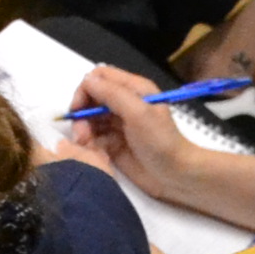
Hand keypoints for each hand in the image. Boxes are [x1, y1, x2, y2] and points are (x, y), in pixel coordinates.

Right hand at [64, 65, 213, 192]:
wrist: (176, 176)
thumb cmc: (160, 141)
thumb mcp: (138, 113)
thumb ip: (112, 94)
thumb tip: (87, 81)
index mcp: (133, 89)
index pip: (99, 77)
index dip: (85, 89)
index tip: (79, 109)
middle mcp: (124, 103)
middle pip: (90, 99)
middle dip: (82, 114)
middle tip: (81, 133)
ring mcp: (118, 125)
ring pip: (89, 120)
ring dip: (83, 131)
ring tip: (86, 145)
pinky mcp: (113, 144)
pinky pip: (92, 139)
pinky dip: (89, 145)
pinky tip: (95, 153)